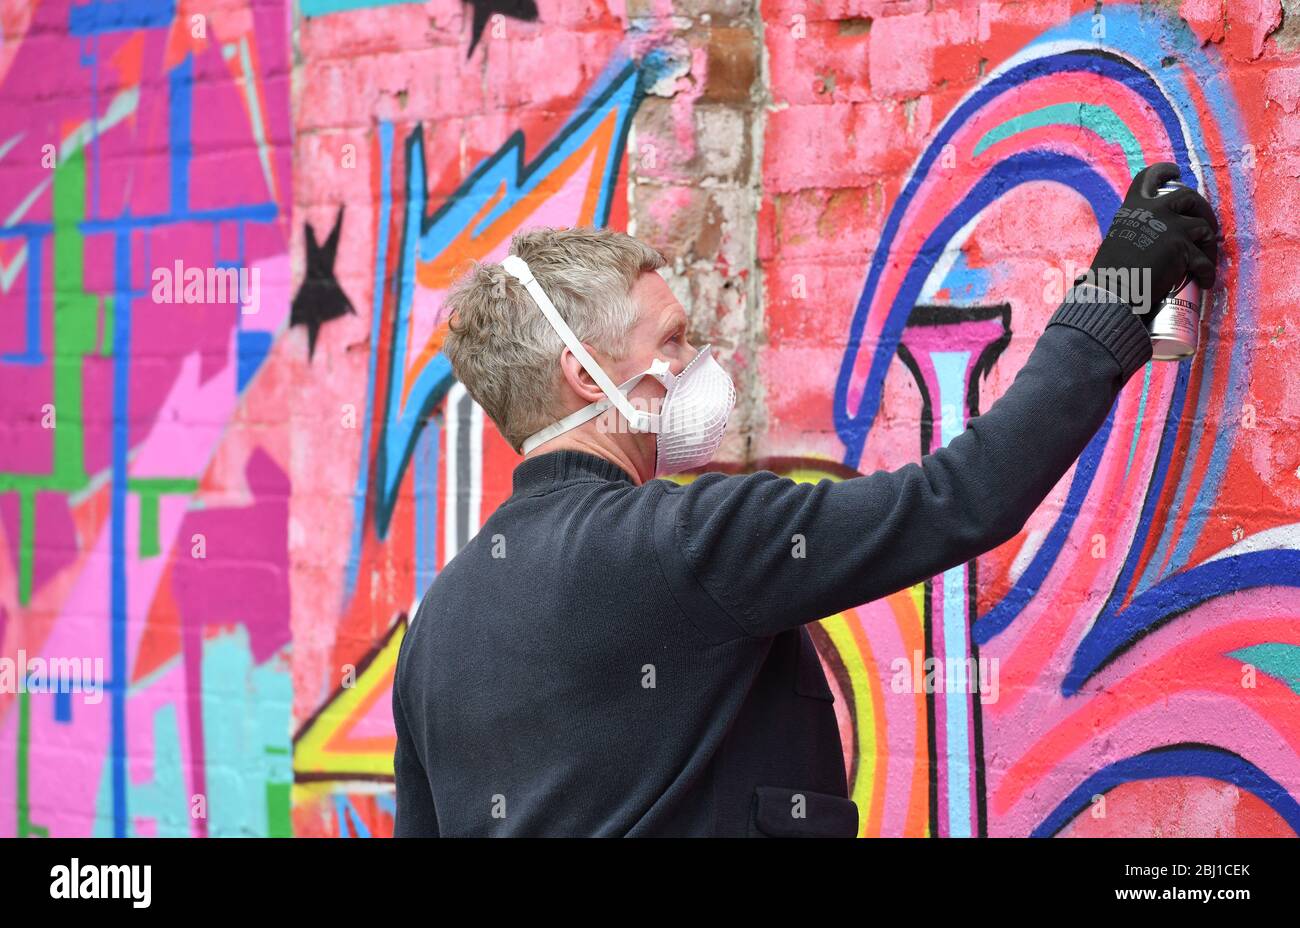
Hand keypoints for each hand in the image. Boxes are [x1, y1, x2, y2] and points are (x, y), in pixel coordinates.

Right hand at [1078, 163, 1219, 328]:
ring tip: (1206, 260)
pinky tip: (1204, 281)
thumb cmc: (1110, 272)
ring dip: (1208, 245)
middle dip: (1203, 210)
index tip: (1175, 172)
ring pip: (1204, 228)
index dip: (1165, 171)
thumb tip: (1157, 236)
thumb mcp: (1120, 237)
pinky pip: (1203, 259)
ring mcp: (1171, 226)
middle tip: (1206, 226)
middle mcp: (1153, 210)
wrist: (1112, 291)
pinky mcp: (1182, 248)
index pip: (1149, 177)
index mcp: (1133, 207)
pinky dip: (1206, 271)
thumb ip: (1139, 228)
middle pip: (1189, 197)